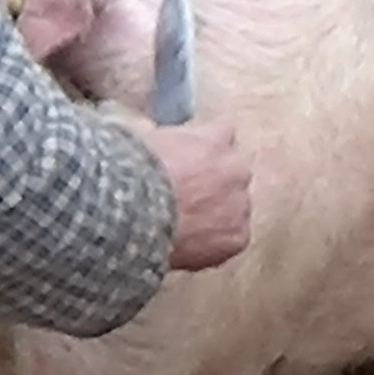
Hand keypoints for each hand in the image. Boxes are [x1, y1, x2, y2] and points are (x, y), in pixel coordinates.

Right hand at [137, 119, 251, 272]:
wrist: (134, 214)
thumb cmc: (133, 171)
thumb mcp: (139, 137)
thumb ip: (153, 132)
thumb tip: (148, 130)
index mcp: (216, 138)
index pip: (222, 134)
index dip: (202, 147)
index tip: (187, 158)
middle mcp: (236, 169)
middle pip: (233, 172)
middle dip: (214, 181)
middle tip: (186, 194)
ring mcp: (240, 205)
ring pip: (234, 207)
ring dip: (217, 213)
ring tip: (185, 224)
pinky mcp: (237, 237)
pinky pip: (231, 238)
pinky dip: (215, 242)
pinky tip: (191, 244)